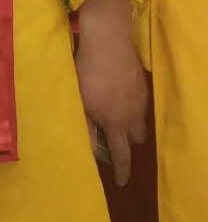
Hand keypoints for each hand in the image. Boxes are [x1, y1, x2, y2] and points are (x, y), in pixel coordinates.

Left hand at [75, 0, 148, 186]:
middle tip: (110, 136)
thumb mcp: (80, 101)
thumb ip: (86, 127)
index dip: (122, 171)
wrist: (107, 39)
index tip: (122, 182)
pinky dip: (130, 107)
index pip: (121, 155)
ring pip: (140, 121)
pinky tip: (117, 95)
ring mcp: (140, 98)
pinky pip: (140, 104)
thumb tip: (90, 148)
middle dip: (125, 143)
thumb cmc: (87, 71)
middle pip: (135, 140)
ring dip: (129, 125)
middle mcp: (133, 115)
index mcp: (116, 122)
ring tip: (112, 115)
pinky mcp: (141, 83)